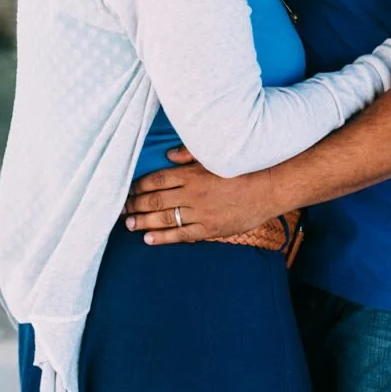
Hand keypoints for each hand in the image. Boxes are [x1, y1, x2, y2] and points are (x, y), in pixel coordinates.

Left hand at [124, 148, 274, 245]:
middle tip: (121, 209)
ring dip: (143, 221)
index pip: (157, 180)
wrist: (270, 187)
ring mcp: (201, 214)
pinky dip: (163, 237)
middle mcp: (193, 194)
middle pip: (156, 200)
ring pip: (164, 219)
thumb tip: (168, 156)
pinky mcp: (210, 229)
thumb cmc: (244, 166)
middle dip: (136, 205)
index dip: (139, 186)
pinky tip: (148, 238)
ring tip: (128, 223)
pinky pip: (181, 235)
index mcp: (192, 174)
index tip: (127, 190)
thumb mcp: (217, 154)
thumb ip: (190, 153)